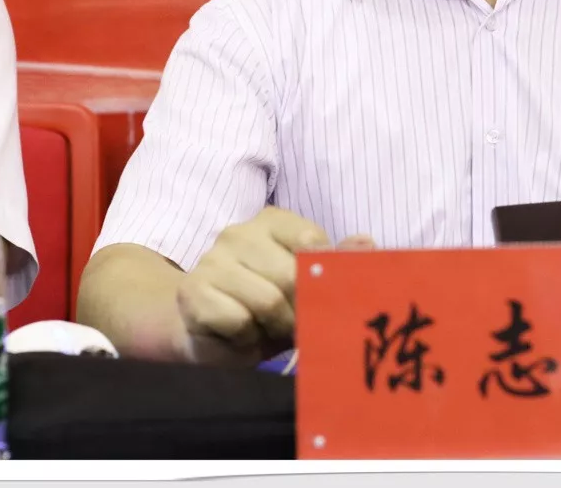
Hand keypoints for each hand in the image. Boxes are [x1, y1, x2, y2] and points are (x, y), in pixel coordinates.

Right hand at [175, 206, 373, 365]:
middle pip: (292, 275)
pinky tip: (240, 336)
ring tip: (267, 330)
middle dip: (301, 311)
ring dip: (274, 328)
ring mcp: (212, 260)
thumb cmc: (266, 303)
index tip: (320, 297)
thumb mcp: (305, 282)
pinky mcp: (193, 292)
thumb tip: (367, 243)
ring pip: (267, 301)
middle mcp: (239, 233)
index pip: (312, 241)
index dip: (322, 278)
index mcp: (272, 220)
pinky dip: (247, 340)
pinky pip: (239, 321)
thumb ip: (337, 262)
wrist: (204, 328)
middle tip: (297, 327)